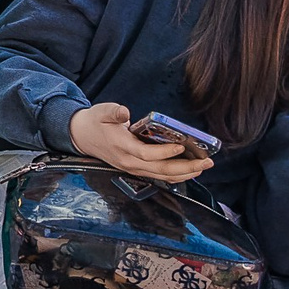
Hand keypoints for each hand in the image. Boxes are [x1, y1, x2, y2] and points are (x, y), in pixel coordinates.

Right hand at [68, 102, 213, 181]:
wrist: (82, 136)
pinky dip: (177, 176)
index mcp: (122, 147)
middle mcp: (129, 162)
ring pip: (163, 176)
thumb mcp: (101, 111)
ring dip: (185, 174)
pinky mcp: (137, 169)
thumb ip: (114, 111)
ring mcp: (133, 168)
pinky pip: (160, 176)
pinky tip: (190, 171)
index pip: (146, 154)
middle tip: (206, 162)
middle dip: (186, 167)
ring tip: (203, 167)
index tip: (181, 146)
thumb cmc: (95, 122)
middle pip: (161, 170)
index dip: (164, 152)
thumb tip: (125, 112)